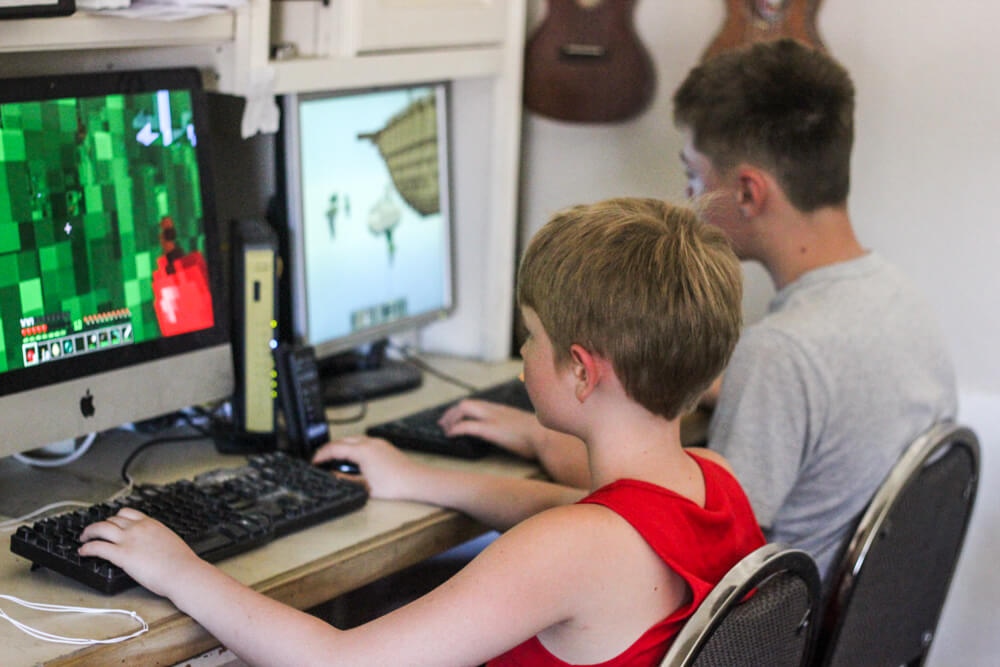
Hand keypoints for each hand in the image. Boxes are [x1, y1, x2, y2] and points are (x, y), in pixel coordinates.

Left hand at [78, 508, 203, 597]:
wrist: (182, 572)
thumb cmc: (181, 562)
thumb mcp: (170, 542)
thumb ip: (157, 539)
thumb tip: (154, 545)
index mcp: (151, 524)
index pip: (127, 513)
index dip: (115, 518)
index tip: (111, 522)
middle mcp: (138, 528)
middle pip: (111, 519)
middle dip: (100, 525)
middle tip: (94, 532)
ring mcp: (128, 540)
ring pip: (100, 528)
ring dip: (88, 532)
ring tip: (83, 538)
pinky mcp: (121, 555)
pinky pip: (97, 547)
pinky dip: (87, 548)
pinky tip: (83, 552)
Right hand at [312, 436, 421, 500]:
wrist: (415, 481)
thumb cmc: (394, 485)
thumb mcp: (364, 486)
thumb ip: (345, 480)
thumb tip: (332, 476)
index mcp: (362, 451)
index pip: (335, 448)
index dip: (321, 454)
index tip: (314, 461)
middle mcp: (369, 443)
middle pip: (342, 440)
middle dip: (329, 449)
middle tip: (320, 459)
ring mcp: (378, 443)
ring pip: (353, 439)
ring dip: (341, 446)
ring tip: (333, 459)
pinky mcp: (384, 445)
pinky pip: (363, 441)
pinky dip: (352, 447)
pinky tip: (351, 458)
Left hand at [438, 399, 540, 458]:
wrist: (548, 438)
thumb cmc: (542, 437)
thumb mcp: (528, 428)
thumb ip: (518, 428)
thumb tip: (518, 435)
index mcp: (503, 410)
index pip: (478, 404)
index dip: (464, 410)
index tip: (456, 418)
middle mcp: (496, 411)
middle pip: (467, 403)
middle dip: (452, 413)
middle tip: (443, 423)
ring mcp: (493, 419)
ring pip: (463, 409)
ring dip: (451, 419)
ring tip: (445, 430)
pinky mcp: (491, 430)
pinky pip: (467, 426)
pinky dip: (455, 429)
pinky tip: (451, 436)